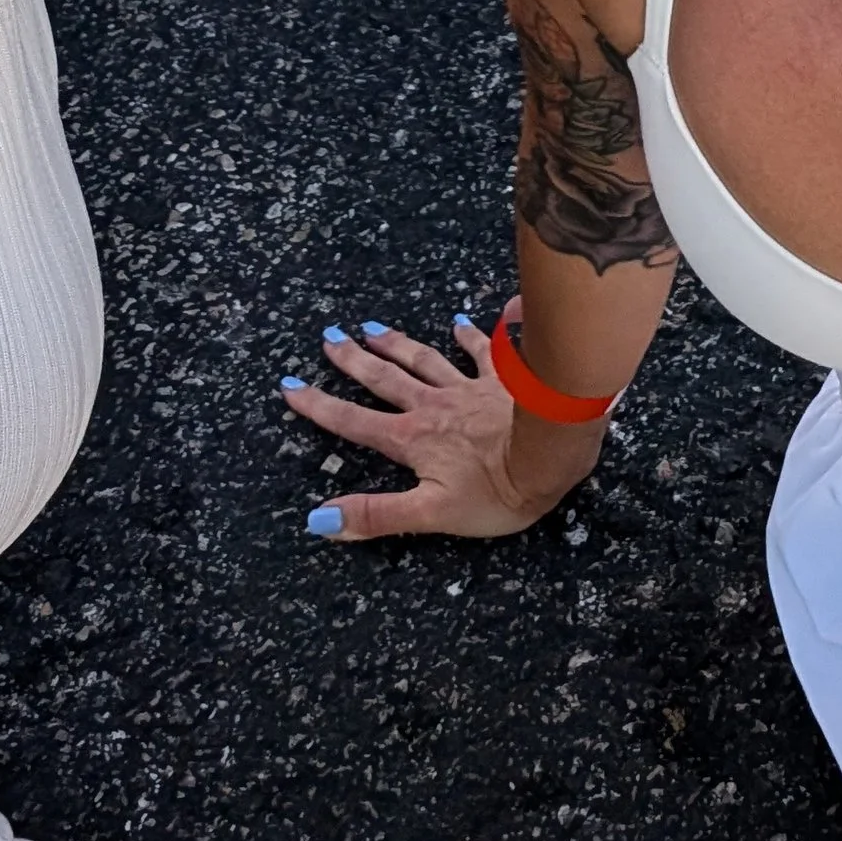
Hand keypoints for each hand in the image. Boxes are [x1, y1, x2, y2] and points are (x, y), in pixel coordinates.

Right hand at [281, 311, 597, 540]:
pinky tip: (459, 321)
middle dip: (353, 360)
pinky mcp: (502, 379)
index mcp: (412, 440)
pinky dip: (469, 335)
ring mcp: (467, 389)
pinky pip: (481, 352)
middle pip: (384, 380)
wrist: (551, 454)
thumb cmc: (495, 491)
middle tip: (328, 337)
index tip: (291, 385)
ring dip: (396, 344)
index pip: (354, 422)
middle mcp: (433, 407)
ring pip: (423, 360)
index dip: (320, 407)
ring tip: (371, 326)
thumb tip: (319, 519)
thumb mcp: (430, 515)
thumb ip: (376, 514)